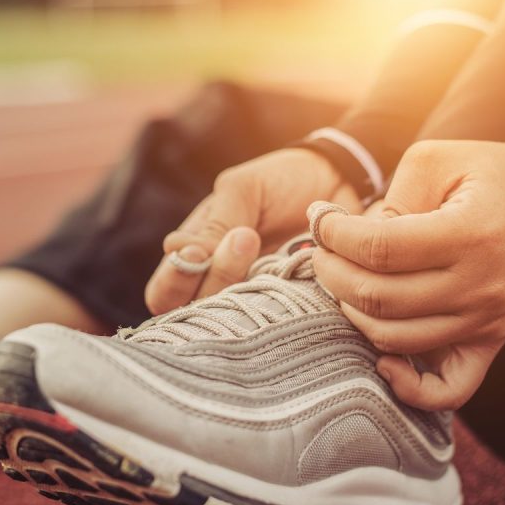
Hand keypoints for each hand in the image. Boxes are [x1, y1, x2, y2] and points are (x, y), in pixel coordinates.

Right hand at [145, 147, 361, 314]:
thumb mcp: (242, 190)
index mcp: (196, 256)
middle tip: (246, 239)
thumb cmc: (280, 181)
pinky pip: (281, 322)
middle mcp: (221, 286)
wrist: (340, 181)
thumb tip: (176, 251)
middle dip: (215, 279)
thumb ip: (215, 223)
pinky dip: (284, 304)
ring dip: (248, 289)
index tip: (198, 253)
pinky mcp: (294, 308)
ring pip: (236, 323)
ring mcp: (257, 300)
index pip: (164, 292)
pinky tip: (294, 274)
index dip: (174, 282)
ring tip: (267, 246)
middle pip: (194, 315)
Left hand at [311, 140, 504, 410]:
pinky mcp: (490, 342)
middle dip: (331, 273)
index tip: (320, 221)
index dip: (334, 236)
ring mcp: (487, 321)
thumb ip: (391, 198)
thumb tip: (344, 238)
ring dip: (351, 312)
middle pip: (378, 297)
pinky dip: (408, 387)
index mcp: (469, 234)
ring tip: (343, 282)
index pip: (378, 248)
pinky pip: (448, 390)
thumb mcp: (436, 160)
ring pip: (395, 339)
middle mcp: (480, 286)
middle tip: (321, 252)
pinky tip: (381, 359)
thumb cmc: (488, 173)